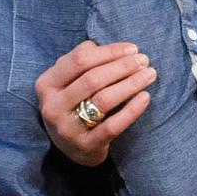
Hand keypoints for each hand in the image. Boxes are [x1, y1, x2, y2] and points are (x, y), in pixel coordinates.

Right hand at [36, 41, 154, 165]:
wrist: (72, 148)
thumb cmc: (74, 105)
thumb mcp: (69, 82)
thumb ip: (83, 60)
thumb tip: (110, 47)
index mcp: (47, 84)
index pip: (79, 60)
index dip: (108, 52)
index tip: (132, 48)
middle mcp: (52, 106)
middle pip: (92, 79)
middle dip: (122, 66)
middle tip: (144, 60)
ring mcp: (67, 128)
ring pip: (103, 100)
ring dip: (130, 84)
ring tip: (149, 75)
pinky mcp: (86, 146)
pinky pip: (112, 126)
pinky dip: (131, 110)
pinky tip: (145, 97)